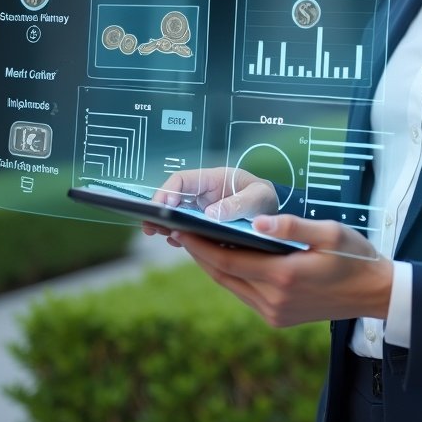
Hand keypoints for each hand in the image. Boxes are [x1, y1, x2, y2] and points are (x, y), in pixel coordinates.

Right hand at [141, 166, 277, 239]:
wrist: (271, 211)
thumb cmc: (264, 197)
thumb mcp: (257, 198)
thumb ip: (238, 204)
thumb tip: (211, 215)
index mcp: (213, 179)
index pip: (182, 180)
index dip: (169, 192)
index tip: (164, 208)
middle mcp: (202, 193)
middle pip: (172, 198)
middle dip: (159, 210)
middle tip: (150, 226)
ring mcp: (199, 209)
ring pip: (174, 213)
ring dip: (164, 223)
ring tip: (157, 234)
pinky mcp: (201, 224)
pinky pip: (184, 227)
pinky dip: (178, 234)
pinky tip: (176, 241)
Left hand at [170, 215, 392, 327]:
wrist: (374, 293)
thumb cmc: (354, 256)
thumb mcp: (330, 232)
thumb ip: (292, 226)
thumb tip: (258, 221)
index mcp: (283, 276)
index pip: (227, 260)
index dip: (200, 245)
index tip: (181, 228)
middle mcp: (274, 300)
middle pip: (223, 275)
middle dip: (200, 253)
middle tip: (181, 231)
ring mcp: (274, 313)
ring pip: (231, 286)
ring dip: (214, 265)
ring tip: (200, 242)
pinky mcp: (278, 319)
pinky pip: (245, 295)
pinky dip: (233, 276)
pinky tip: (230, 258)